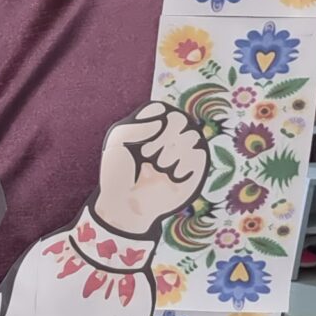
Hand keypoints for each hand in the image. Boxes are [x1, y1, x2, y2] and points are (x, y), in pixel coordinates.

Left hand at [92, 102, 207, 237]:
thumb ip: (136, 127)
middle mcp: (167, 138)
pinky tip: (174, 175)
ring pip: (192, 135)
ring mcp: (181, 153)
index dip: (151, 120)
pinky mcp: (193, 169)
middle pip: (179, 119)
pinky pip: (199, 153)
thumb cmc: (117, 174)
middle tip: (147, 153)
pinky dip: (186, 162)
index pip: (160, 110)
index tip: (138, 139)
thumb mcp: (117, 145)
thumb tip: (162, 123)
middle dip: (164, 135)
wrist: (125, 205)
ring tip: (160, 165)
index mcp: (149, 128)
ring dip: (174, 150)